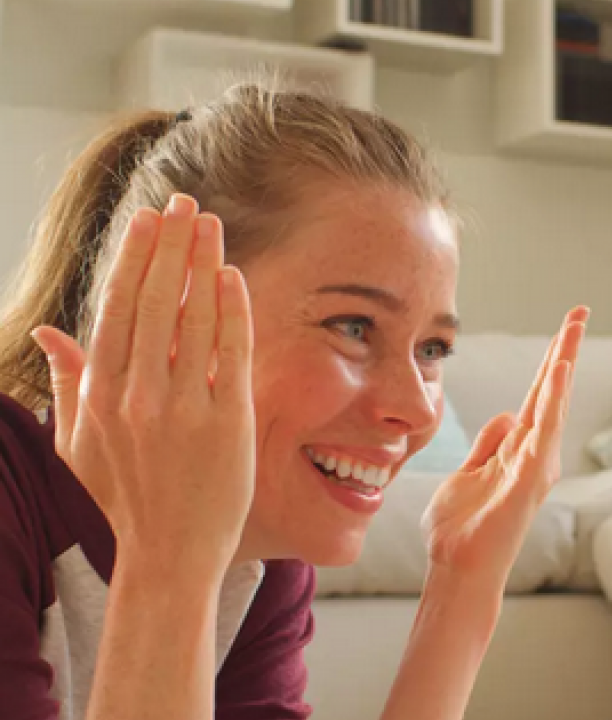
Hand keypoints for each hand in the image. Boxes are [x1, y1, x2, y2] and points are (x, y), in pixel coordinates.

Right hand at [31, 194, 255, 571]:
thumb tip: (48, 331)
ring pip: (192, 319)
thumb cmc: (124, 497)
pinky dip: (231, 312)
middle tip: (186, 203)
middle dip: (170, 245)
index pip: (116, 309)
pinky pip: (229, 354)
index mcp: (99, 395)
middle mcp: (136, 396)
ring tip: (211, 225)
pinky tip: (233, 277)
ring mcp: (181, 409)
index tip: (147, 220)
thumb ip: (69, 381)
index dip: (133, 259)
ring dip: (203, 264)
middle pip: (154, 301)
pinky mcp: (225, 423)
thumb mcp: (79, 441)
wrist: (169, 553)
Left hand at [421, 307, 587, 587]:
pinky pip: (543, 431)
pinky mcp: (529, 478)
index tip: (564, 326)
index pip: (538, 395)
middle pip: (551, 392)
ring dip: (562, 366)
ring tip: (571, 330)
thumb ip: (489, 444)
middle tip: (579, 312)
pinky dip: (553, 400)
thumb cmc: (462, 529)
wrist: (458, 569)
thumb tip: (509, 414)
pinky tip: (558, 372)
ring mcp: (535, 466)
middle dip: (564, 350)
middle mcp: (535, 454)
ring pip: (552, 405)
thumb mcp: (470, 472)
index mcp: (520, 450)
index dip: (550, 360)